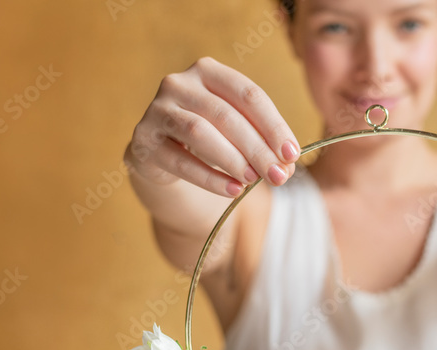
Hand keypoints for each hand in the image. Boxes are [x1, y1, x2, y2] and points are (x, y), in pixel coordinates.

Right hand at [124, 57, 299, 197]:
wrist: (162, 153)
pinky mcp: (144, 140)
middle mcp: (180, 84)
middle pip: (226, 116)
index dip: (274, 126)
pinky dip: (210, 178)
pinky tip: (233, 191)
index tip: (292, 155)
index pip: (249, 95)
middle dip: (258, 149)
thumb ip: (262, 143)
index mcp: (208, 71)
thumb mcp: (237, 133)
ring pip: (200, 133)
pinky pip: (180, 160)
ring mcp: (157, 110)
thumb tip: (287, 166)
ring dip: (232, 159)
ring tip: (253, 181)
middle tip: (279, 176)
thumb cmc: (211, 137)